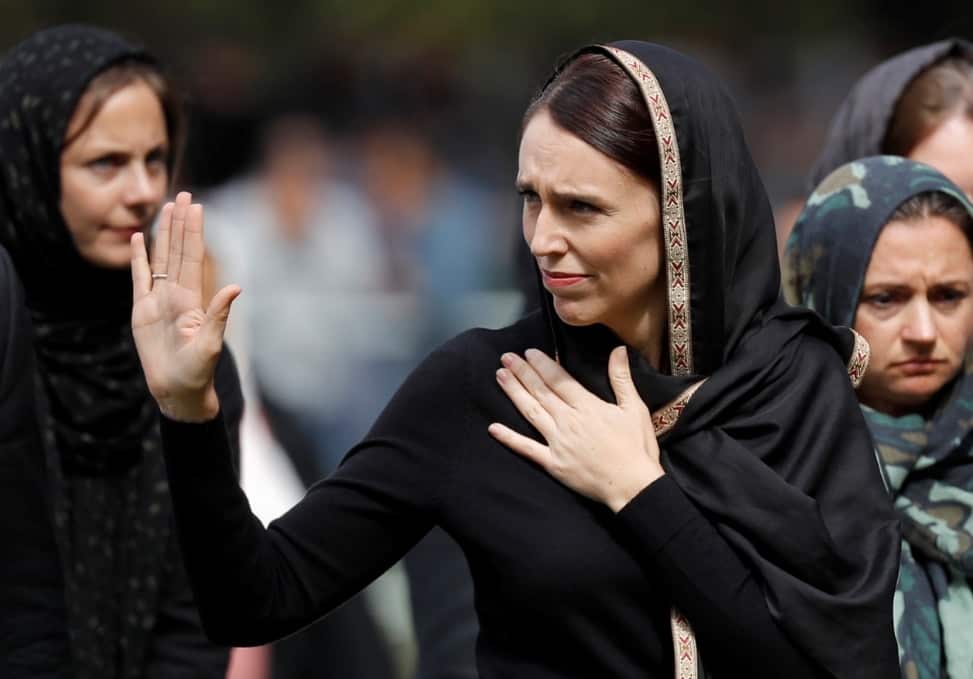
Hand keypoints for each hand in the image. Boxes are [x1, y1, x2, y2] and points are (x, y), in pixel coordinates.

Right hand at [131, 192, 239, 421]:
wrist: (178, 390)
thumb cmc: (197, 372)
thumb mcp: (210, 344)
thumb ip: (219, 315)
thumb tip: (236, 288)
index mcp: (192, 299)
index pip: (193, 257)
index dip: (194, 232)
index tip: (197, 206)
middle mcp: (177, 294)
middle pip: (178, 250)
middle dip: (181, 223)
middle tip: (184, 194)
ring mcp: (159, 300)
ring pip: (161, 259)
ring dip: (163, 234)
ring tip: (166, 209)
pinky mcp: (142, 311)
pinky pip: (139, 278)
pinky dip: (139, 258)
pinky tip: (140, 238)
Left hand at [488, 346, 664, 512]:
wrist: (633, 487)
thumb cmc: (636, 447)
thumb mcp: (634, 409)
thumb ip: (621, 378)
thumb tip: (618, 349)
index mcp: (587, 407)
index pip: (559, 380)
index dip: (542, 364)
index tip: (528, 352)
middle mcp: (568, 421)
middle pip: (540, 392)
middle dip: (522, 372)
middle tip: (506, 357)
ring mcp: (557, 442)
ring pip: (531, 412)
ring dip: (514, 393)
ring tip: (500, 376)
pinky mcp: (553, 463)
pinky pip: (527, 448)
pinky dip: (509, 438)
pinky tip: (493, 428)